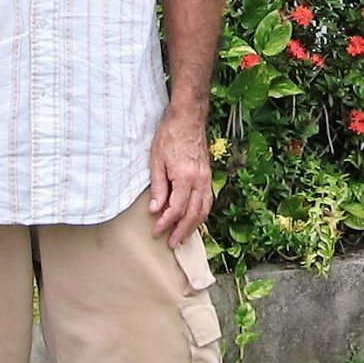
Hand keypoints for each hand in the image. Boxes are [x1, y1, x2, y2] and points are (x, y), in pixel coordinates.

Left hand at [149, 107, 212, 247]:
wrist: (188, 118)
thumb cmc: (169, 136)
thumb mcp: (156, 161)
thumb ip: (158, 187)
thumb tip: (155, 209)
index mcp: (185, 177)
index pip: (176, 209)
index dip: (165, 223)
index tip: (156, 231)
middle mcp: (200, 181)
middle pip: (193, 214)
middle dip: (182, 231)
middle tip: (172, 244)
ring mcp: (206, 178)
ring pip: (204, 209)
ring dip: (194, 226)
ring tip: (184, 237)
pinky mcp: (208, 175)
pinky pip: (208, 200)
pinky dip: (202, 213)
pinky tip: (195, 219)